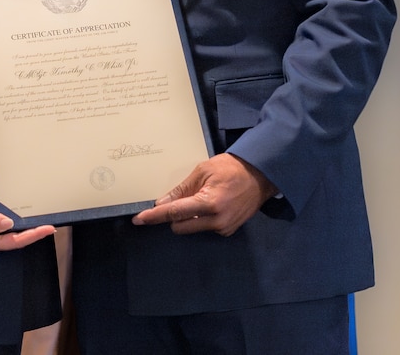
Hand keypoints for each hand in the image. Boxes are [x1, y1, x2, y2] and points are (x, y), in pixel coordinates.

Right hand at [0, 187, 55, 256]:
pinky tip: (28, 216)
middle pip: (17, 240)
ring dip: (28, 228)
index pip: (15, 241)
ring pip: (14, 234)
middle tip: (51, 226)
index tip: (48, 228)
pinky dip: (19, 222)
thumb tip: (9, 224)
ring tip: (44, 221)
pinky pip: (9, 227)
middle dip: (34, 234)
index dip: (32, 235)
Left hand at [131, 154, 276, 236]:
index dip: (154, 217)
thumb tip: (161, 204)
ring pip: (191, 229)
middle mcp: (216, 221)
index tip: (138, 220)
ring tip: (201, 198)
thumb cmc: (230, 168)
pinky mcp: (229, 231)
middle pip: (179, 226)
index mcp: (208, 203)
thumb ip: (181, 190)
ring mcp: (224, 229)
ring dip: (188, 217)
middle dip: (174, 215)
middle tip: (182, 197)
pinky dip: (201, 219)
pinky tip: (212, 204)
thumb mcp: (202, 171)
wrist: (261, 175)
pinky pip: (204, 228)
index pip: (174, 213)